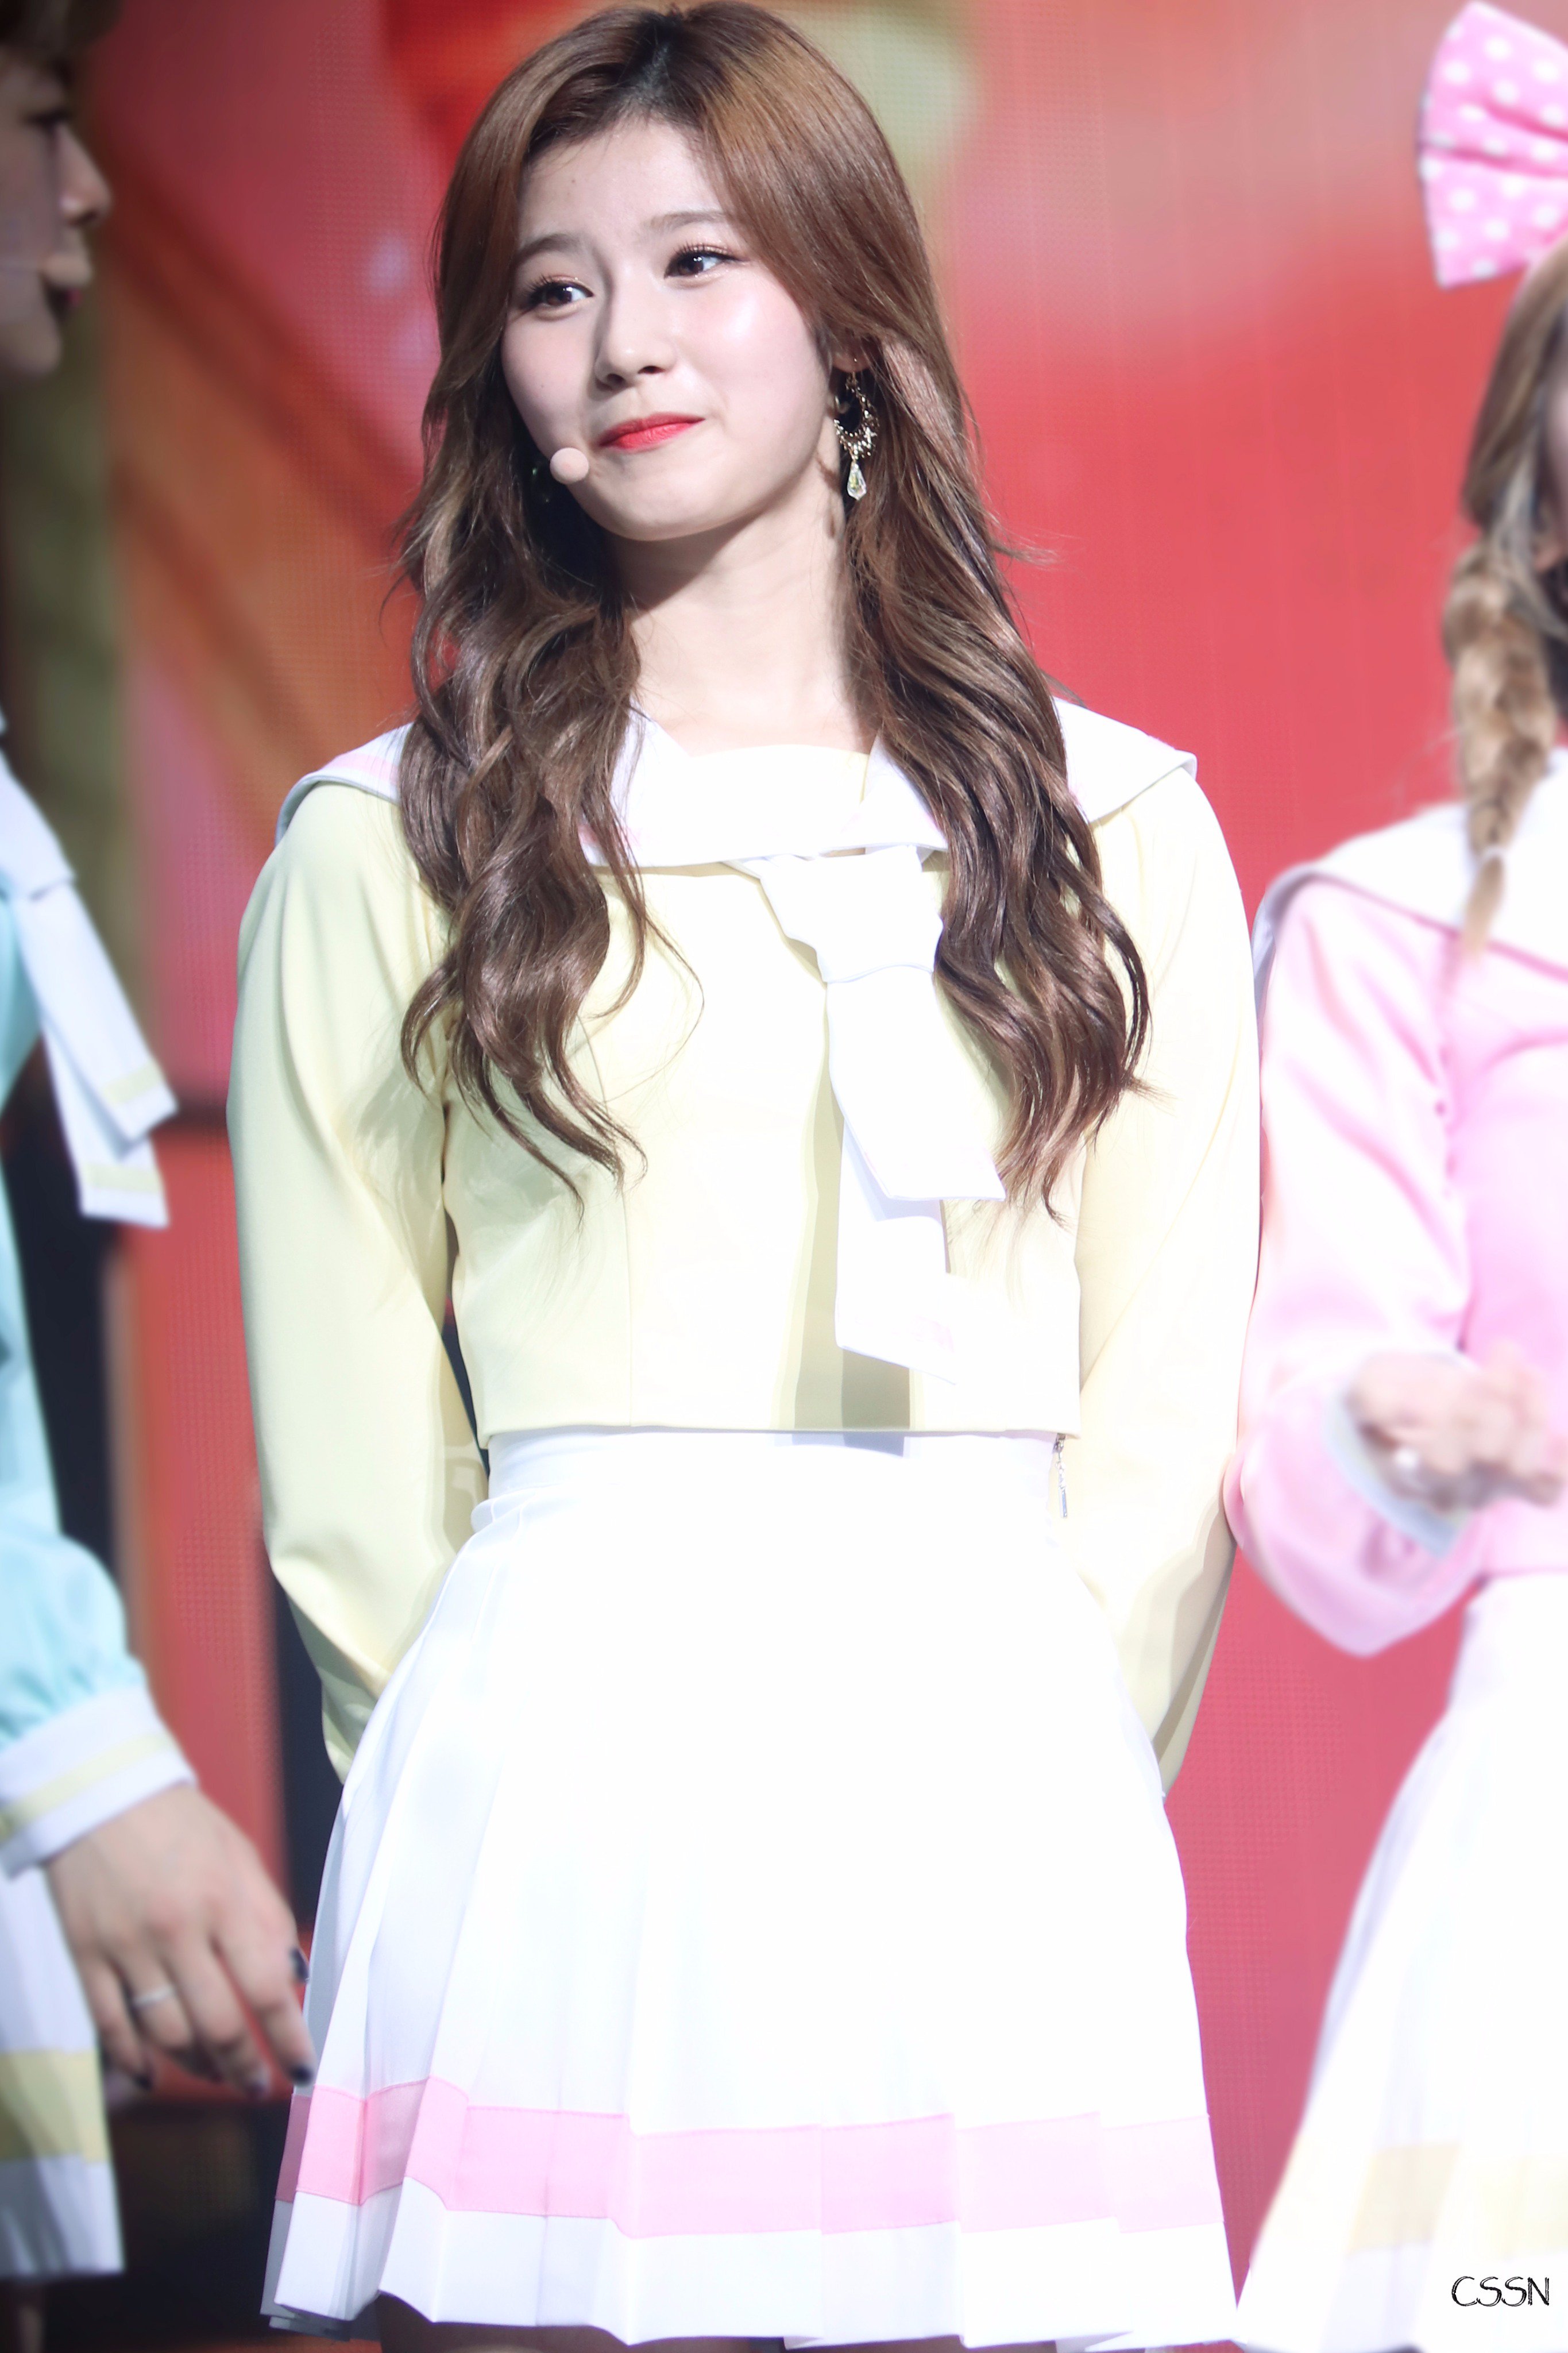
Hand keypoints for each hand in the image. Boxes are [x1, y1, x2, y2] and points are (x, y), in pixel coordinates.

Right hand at [43, 1783, 314, 2097]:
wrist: (102, 1792)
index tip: (303, 2069)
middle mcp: (178, 1928)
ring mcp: (128, 1945)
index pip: (265, 1986)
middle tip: (258, 2083)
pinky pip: (112, 2025)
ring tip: (216, 2075)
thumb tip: (293, 1977)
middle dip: (244, 2065)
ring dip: (198, 2067)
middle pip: (217, 2023)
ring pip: (167, 2034)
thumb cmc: (182, 1825)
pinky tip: (154, 2076)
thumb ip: (268, 1916)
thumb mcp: (240, 1856)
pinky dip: (134, 2061)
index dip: (288, 2037)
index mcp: (224, 1899)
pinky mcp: (86, 1954)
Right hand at [1349, 1342, 1567, 1515]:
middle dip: (1500, 1397)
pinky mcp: (1519, 1483)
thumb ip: (1375, 1399)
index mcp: (1410, 1475)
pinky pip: (1548, 1487)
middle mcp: (1453, 1491)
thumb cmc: (1390, 1394)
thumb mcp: (1367, 1388)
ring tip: (1528, 1371)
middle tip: (1504, 1351)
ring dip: (1532, 1413)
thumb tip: (1408, 1412)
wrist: (1412, 1403)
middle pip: (1490, 1458)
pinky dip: (1560, 1460)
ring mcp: (1489, 1490)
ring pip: (1524, 1468)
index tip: (1468, 1375)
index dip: (1463, 1419)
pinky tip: (1561, 1431)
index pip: (1443, 1463)